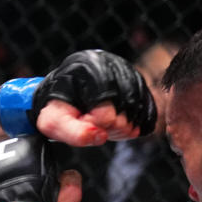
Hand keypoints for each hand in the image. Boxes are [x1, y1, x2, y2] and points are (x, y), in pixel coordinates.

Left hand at [0, 50, 156, 145]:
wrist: (64, 93)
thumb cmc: (58, 107)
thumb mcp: (53, 122)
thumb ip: (73, 133)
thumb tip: (99, 137)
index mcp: (87, 70)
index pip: (105, 115)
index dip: (92, 125)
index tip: (80, 119)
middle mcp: (111, 65)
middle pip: (124, 116)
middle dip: (106, 128)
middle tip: (90, 121)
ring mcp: (128, 71)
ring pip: (137, 115)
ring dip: (120, 128)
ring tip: (101, 122)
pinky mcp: (140, 81)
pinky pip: (147, 112)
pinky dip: (134, 123)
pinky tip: (116, 120)